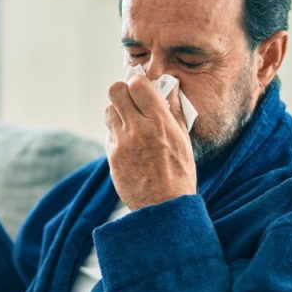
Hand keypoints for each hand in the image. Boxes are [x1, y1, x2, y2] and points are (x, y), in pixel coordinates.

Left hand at [104, 73, 195, 209]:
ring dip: (118, 112)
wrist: (164, 207)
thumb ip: (174, 110)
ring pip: (108, 110)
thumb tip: (168, 87)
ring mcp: (121, 143)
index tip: (143, 90)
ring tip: (130, 123)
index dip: (138, 84)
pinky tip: (130, 144)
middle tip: (132, 102)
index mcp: (159, 121)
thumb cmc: (180, 173)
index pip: (137, 84)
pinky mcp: (111, 156)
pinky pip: (109, 134)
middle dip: (123, 92)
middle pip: (115, 91)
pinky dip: (117, 133)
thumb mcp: (183, 139)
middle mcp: (138, 129)